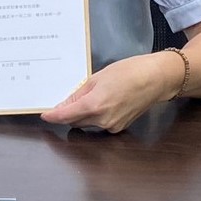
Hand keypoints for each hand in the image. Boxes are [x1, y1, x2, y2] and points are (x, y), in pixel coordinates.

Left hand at [40, 52, 181, 133]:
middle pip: (75, 122)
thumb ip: (78, 94)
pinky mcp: (120, 127)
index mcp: (95, 105)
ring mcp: (112, 126)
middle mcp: (103, 120)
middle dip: (67, 114)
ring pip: (87, 124)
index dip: (53, 116)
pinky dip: (93, 116)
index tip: (44, 115)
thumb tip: (64, 105)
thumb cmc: (127, 72)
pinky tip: (98, 103)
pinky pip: (99, 124)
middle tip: (63, 101)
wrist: (155, 79)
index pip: (66, 116)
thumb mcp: (97, 78)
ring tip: (85, 97)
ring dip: (80, 115)